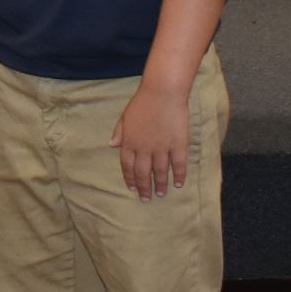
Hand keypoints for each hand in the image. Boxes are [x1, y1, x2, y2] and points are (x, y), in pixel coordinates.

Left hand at [111, 85, 194, 200]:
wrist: (163, 93)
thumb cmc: (142, 102)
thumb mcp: (125, 117)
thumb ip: (119, 132)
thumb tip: (112, 145)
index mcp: (129, 142)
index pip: (128, 166)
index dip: (130, 178)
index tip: (132, 188)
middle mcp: (144, 149)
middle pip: (143, 173)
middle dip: (144, 187)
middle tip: (146, 198)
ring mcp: (162, 148)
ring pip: (160, 172)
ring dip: (160, 185)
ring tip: (160, 194)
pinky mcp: (178, 145)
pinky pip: (178, 165)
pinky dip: (178, 176)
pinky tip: (178, 184)